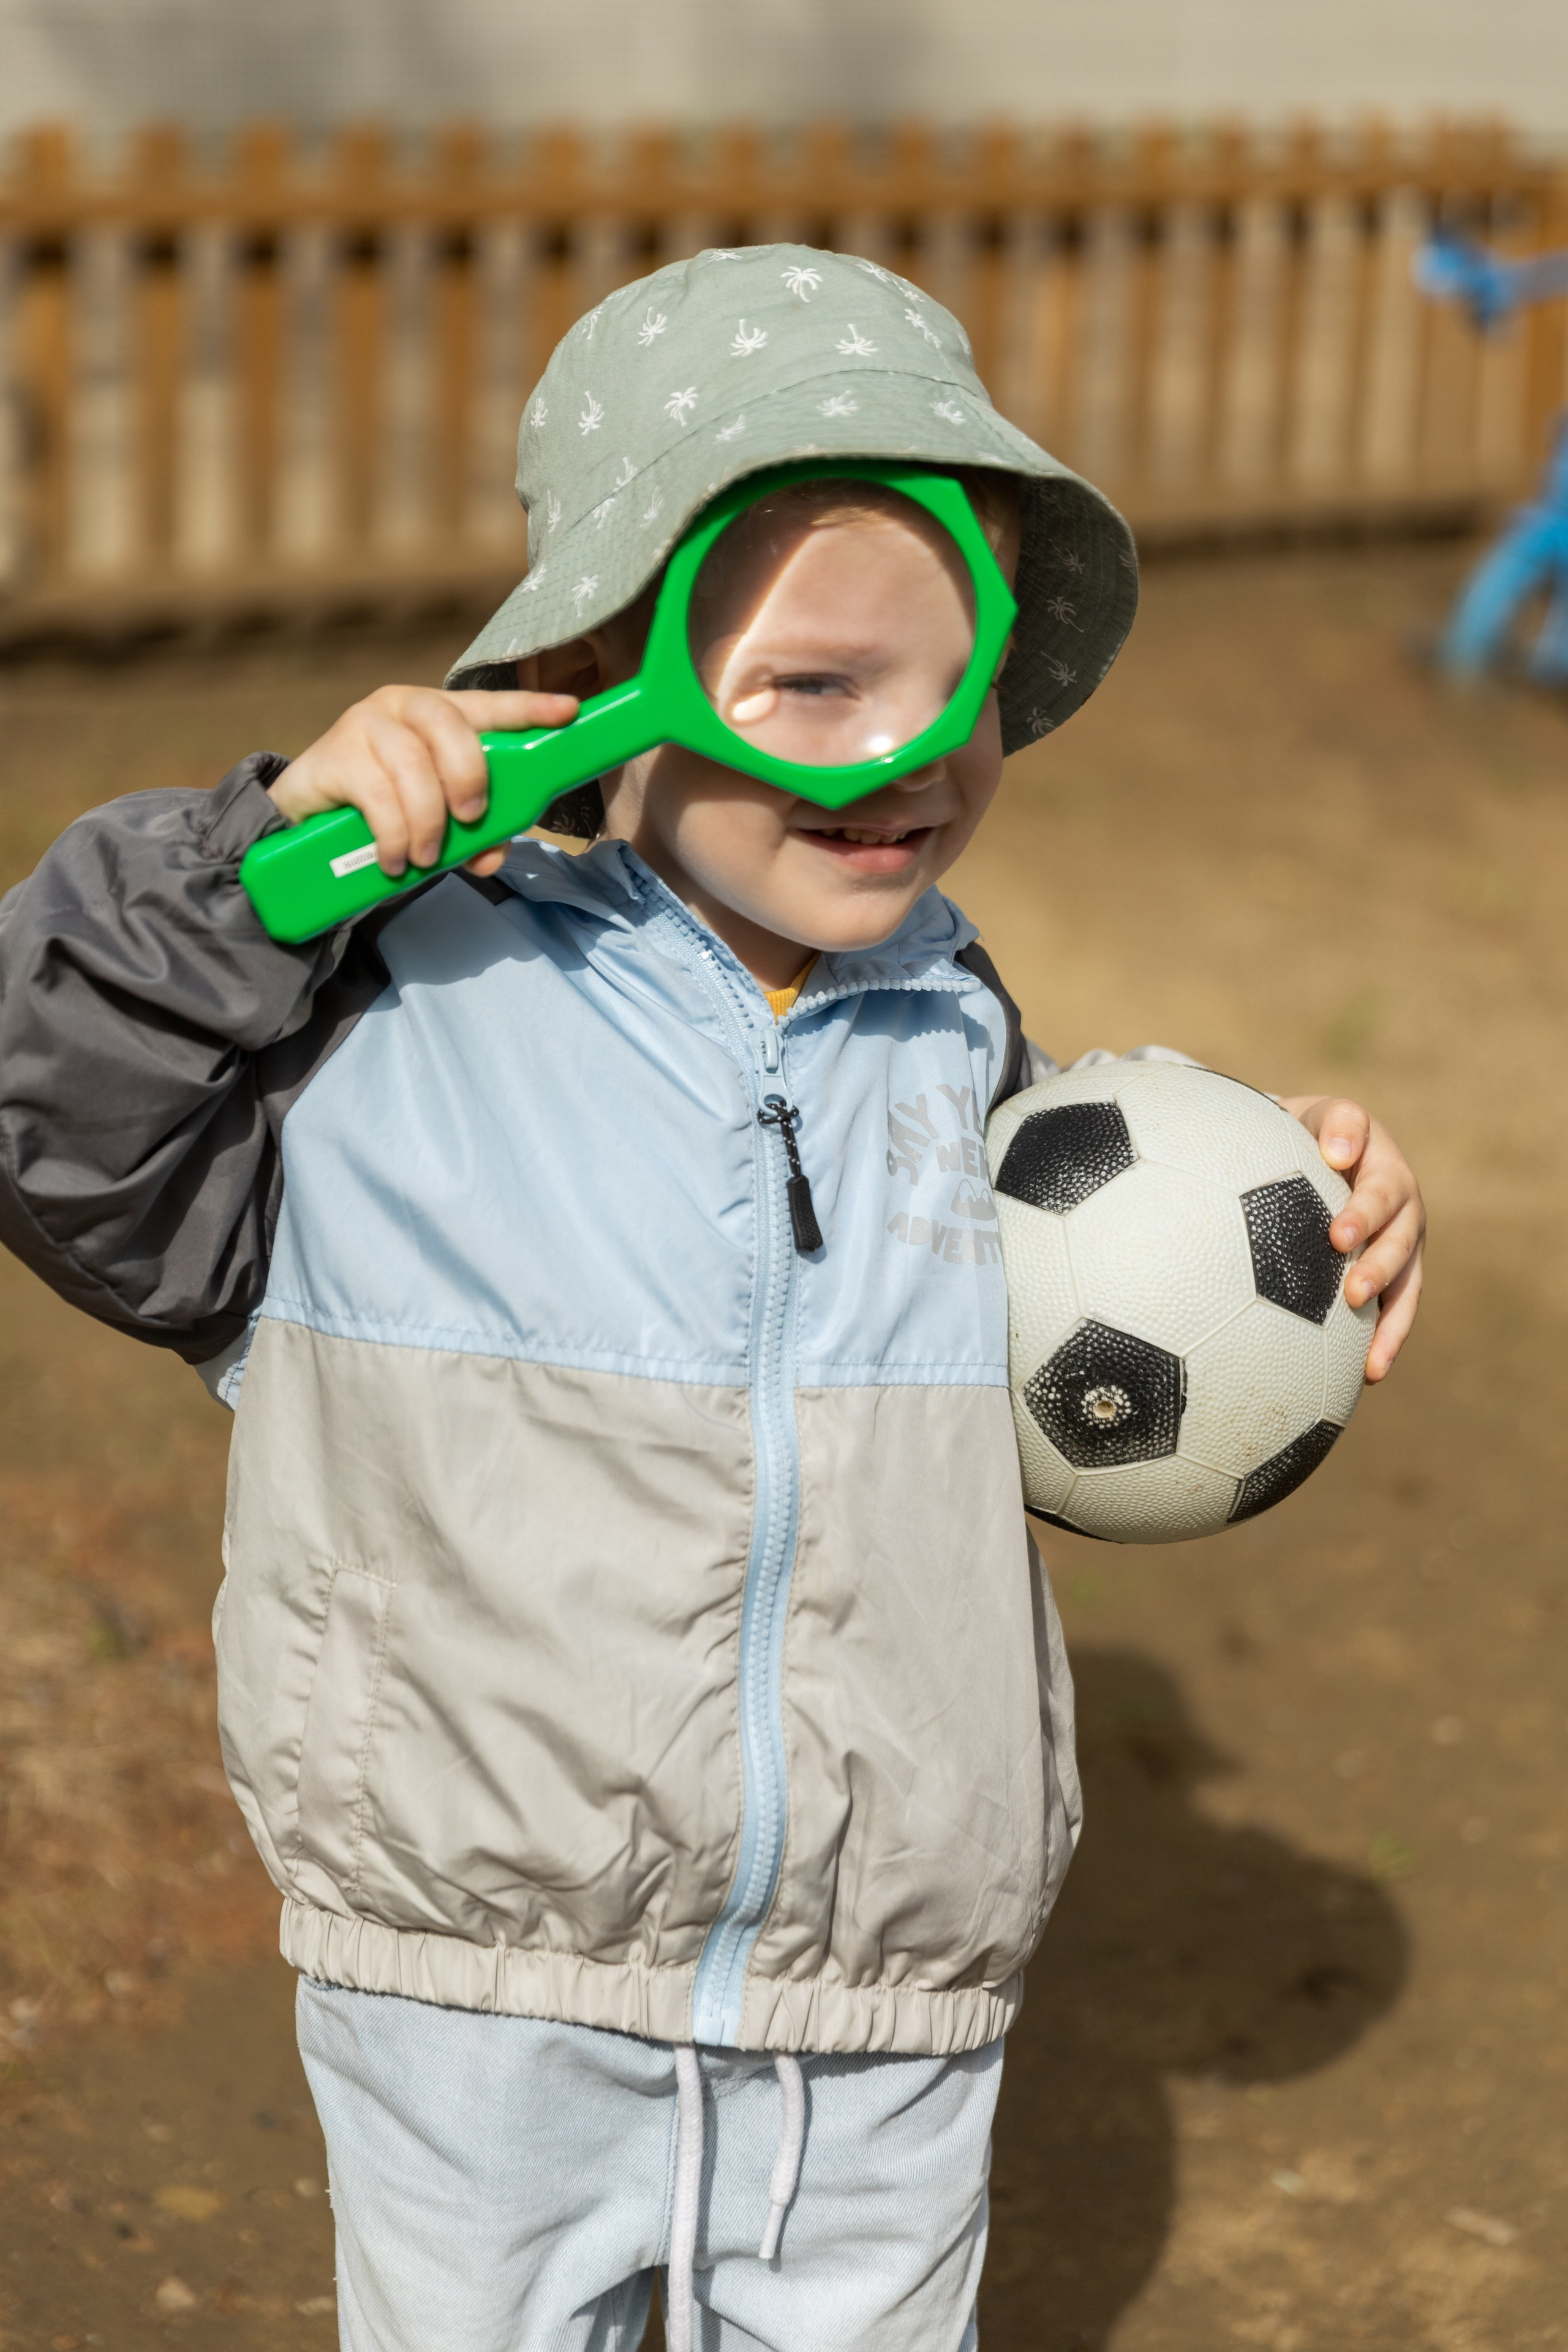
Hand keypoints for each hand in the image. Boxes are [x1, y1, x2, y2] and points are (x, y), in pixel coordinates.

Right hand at [268, 685, 578, 878]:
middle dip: (469, 776)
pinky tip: (393, 860)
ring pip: (412, 766)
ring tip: (423, 858)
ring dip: (427, 821)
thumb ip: (472, 834)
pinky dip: (392, 835)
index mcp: (440, 715)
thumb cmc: (386, 810)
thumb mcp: (438, 821)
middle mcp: (404, 707)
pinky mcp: (333, 754)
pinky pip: (376, 795)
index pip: (490, 705)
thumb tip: (491, 857)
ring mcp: (365, 724)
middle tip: (470, 817)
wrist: (308, 818)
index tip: (567, 712)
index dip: (528, 709)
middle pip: (449, 725)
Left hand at [1279, 1096, 1424, 1381]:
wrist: (1323, 1149)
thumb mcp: (1323, 1114)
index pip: (1379, 1192)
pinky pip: (1396, 1311)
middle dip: (1378, 1270)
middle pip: (1398, 1244)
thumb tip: (1338, 1150)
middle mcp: (1403, 1212)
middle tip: (1351, 1293)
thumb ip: (1336, 1124)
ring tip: (1372, 1361)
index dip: (1363, 1214)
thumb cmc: (1314, 1133)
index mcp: (1386, 1171)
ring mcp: (1402, 1246)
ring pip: (1406, 1287)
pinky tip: (1367, 1374)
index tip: (1337, 1236)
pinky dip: (1385, 1342)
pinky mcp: (1394, 1276)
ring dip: (1390, 1324)